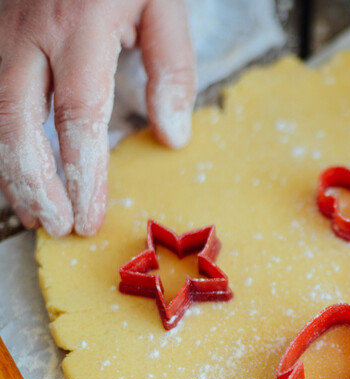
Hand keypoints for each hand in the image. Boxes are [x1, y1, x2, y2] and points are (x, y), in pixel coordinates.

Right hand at [0, 0, 195, 236]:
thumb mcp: (163, 4)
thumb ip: (172, 69)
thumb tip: (173, 136)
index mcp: (80, 26)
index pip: (77, 115)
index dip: (83, 173)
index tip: (90, 215)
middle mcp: (28, 31)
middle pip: (17, 122)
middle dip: (35, 184)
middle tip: (60, 226)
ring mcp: (0, 29)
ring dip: (10, 170)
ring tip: (36, 213)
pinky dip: (1, 140)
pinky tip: (17, 170)